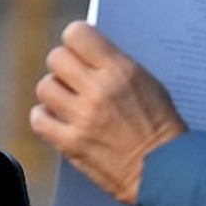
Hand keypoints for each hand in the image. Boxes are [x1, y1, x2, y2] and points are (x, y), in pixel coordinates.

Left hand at [31, 21, 187, 204]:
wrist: (167, 171)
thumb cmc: (160, 126)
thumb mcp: (147, 83)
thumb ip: (114, 65)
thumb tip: (86, 51)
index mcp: (120, 71)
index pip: (77, 34)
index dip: (76, 40)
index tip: (79, 49)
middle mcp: (98, 91)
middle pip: (56, 58)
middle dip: (64, 66)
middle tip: (75, 79)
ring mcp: (82, 118)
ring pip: (44, 87)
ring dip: (55, 93)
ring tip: (69, 102)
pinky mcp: (71, 144)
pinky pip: (39, 119)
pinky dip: (45, 118)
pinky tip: (59, 120)